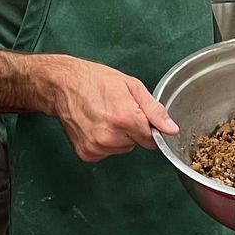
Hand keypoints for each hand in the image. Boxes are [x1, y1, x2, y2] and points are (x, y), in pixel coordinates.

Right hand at [45, 55, 177, 161]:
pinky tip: (95, 126)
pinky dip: (104, 142)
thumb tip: (171, 129)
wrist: (63, 85)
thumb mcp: (131, 86)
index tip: (137, 116)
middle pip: (137, 144)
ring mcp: (97, 147)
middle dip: (132, 130)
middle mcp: (110, 136)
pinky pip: (107, 152)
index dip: (148, 127)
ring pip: (122, 149)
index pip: (152, 139)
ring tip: (104, 117)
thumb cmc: (95, 80)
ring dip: (118, 137)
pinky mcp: (87, 154)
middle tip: (117, 111)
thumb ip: (154, 110)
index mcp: (125, 118)